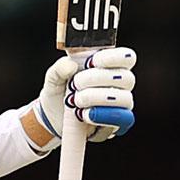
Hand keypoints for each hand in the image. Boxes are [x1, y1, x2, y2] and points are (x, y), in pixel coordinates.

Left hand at [22, 47, 136, 149]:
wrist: (54, 118)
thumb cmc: (60, 92)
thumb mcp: (54, 78)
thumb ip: (59, 68)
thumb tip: (70, 65)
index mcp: (109, 65)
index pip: (126, 57)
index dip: (112, 57)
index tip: (91, 62)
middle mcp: (120, 83)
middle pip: (126, 77)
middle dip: (97, 78)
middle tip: (75, 84)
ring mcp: (121, 103)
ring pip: (124, 98)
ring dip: (97, 97)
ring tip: (76, 101)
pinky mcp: (118, 122)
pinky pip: (122, 118)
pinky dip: (102, 116)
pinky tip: (85, 114)